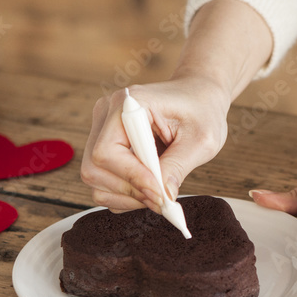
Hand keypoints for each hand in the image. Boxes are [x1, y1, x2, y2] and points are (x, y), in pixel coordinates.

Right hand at [82, 76, 231, 212]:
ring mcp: (102, 129)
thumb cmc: (202, 111)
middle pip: (94, 168)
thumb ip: (178, 167)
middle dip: (129, 191)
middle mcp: (107, 114)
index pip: (107, 150)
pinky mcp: (106, 145)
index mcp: (130, 104)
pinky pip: (102, 181)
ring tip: (158, 194)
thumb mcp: (201, 140)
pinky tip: (148, 188)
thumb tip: (163, 197)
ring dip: (126, 196)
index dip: (132, 177)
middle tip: (162, 199)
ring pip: (94, 178)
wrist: (198, 97)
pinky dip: (123, 195)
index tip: (160, 193)